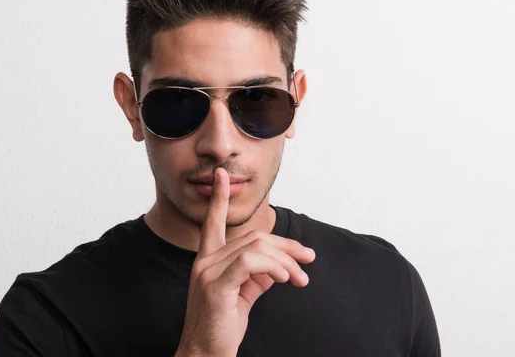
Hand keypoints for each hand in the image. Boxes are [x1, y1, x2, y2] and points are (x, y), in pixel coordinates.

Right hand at [175, 167, 315, 356]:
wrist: (205, 355)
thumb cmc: (222, 325)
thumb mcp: (244, 293)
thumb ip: (258, 274)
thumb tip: (280, 264)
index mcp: (209, 259)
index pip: (213, 222)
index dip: (219, 198)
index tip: (222, 176)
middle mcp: (205, 261)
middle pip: (254, 237)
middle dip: (287, 246)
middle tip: (308, 260)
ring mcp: (209, 272)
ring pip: (256, 247)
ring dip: (286, 261)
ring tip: (300, 278)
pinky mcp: (217, 286)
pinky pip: (251, 263)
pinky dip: (274, 267)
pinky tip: (285, 279)